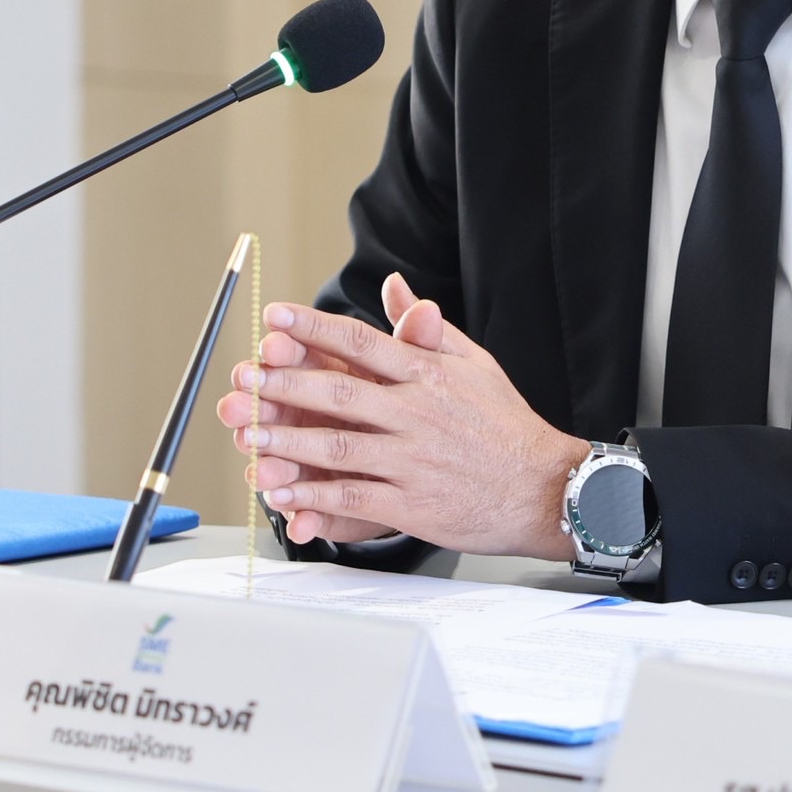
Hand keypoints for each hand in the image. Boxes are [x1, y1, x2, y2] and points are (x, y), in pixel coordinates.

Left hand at [213, 274, 589, 559]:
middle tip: (245, 378)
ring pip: (338, 446)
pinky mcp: (413, 504)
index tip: (274, 317)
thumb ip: (426, 328)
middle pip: (339, 392)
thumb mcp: (474, 362)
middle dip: (284, 384)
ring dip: (287, 441)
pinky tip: (284, 492)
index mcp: (429, 374)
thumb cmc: (507, 425)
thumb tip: (393, 286)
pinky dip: (315, 495)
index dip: (312, 327)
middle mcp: (417, 413)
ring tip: (248, 435)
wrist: (545, 488)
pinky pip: (353, 497)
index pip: (361, 341)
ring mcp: (413, 460)